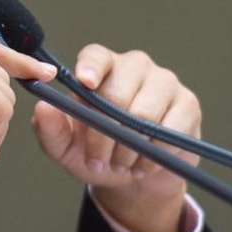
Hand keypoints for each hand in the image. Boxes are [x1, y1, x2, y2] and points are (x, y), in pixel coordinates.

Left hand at [31, 45, 199, 231]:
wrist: (133, 175)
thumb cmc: (96, 153)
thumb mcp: (65, 148)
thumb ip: (50, 129)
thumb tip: (43, 107)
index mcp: (101, 67)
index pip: (96, 56)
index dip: (91, 68)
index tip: (85, 84)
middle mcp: (134, 66)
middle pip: (117, 93)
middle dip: (104, 135)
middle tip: (98, 160)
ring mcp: (164, 82)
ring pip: (144, 115)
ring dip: (127, 149)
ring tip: (120, 163)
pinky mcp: (187, 103)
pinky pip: (170, 131)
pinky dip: (153, 155)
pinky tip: (144, 164)